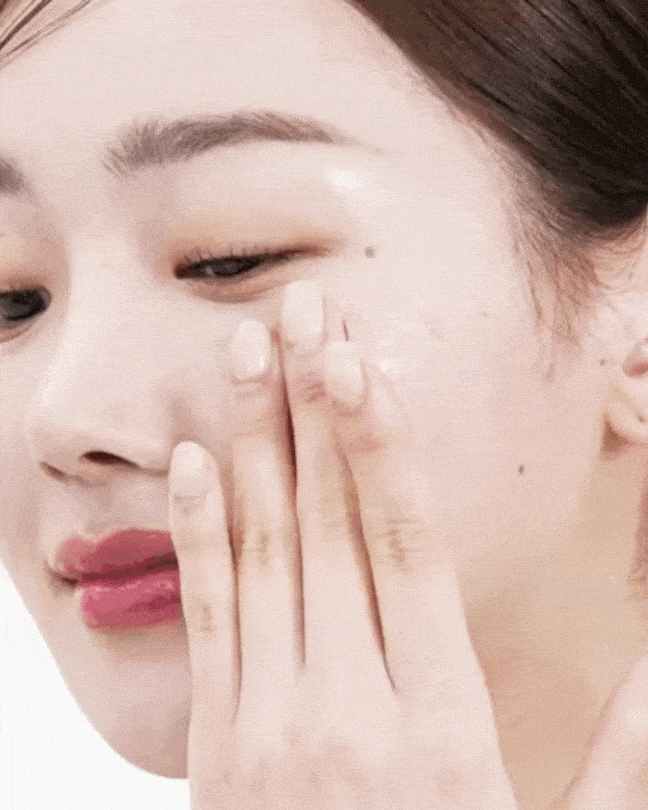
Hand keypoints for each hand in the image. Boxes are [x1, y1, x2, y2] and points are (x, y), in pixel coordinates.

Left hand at [167, 279, 647, 809]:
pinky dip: (196, 531)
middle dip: (315, 407)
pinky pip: (204, 616)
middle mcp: (348, 703)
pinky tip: (192, 460)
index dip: (380, 444)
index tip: (360, 361)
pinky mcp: (216, 741)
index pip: (404, 543)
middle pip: (329, 522)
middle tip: (303, 313)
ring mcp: (270, 719)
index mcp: (440, 718)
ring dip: (254, 441)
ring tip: (249, 354)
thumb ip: (621, 747)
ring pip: (262, 549)